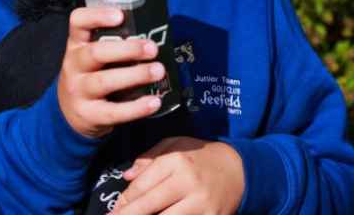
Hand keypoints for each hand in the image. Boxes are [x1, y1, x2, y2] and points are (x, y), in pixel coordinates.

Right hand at [57, 7, 164, 137]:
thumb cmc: (91, 74)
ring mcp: (78, 90)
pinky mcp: (88, 114)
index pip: (78, 22)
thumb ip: (112, 44)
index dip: (97, 16)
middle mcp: (73, 65)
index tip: (120, 15)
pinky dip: (136, 108)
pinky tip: (155, 101)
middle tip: (152, 49)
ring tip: (158, 71)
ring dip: (135, 75)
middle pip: (95, 53)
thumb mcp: (92, 55)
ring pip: (104, 81)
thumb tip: (151, 36)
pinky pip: (113, 112)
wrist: (71, 111)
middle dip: (126, 49)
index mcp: (77, 44)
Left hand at [112, 137, 244, 214]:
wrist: (238, 169)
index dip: (125, 200)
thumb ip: (148, 159)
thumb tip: (127, 176)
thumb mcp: (173, 145)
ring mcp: (201, 204)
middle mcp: (188, 183)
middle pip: (149, 205)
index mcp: (176, 162)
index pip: (142, 185)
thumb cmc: (199, 156)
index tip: (114, 209)